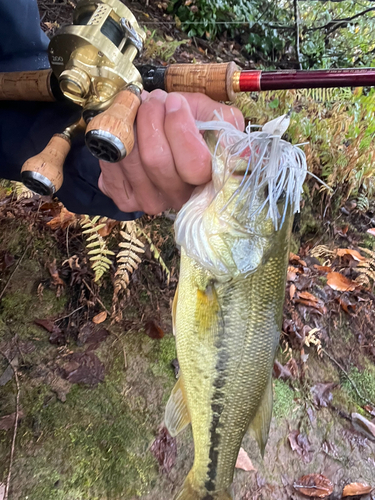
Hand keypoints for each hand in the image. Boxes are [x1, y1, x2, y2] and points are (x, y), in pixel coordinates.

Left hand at [98, 90, 243, 214]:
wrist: (162, 136)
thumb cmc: (192, 125)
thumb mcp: (216, 117)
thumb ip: (226, 124)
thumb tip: (229, 143)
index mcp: (209, 180)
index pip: (194, 165)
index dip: (180, 129)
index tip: (175, 103)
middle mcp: (181, 198)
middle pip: (156, 159)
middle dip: (151, 117)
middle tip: (154, 99)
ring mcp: (152, 201)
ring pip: (130, 159)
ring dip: (130, 123)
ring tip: (140, 111)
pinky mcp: (126, 200)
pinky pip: (110, 165)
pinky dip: (113, 140)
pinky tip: (126, 132)